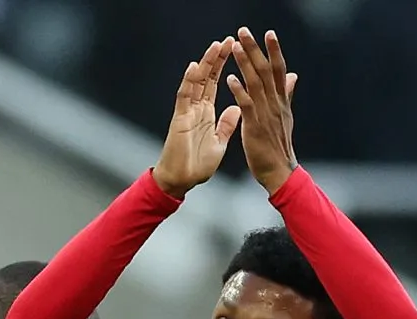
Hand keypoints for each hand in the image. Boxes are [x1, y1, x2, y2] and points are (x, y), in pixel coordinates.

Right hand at [152, 38, 240, 198]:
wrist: (182, 181)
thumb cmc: (197, 165)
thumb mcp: (219, 142)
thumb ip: (226, 125)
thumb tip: (236, 109)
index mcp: (206, 113)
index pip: (215, 84)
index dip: (223, 67)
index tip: (234, 50)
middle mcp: (196, 108)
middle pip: (206, 78)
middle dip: (216, 59)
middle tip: (228, 40)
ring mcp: (187, 112)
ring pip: (196, 82)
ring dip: (205, 64)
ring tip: (216, 46)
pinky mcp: (180, 119)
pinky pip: (184, 97)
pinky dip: (188, 81)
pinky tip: (194, 67)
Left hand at [227, 28, 298, 194]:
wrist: (279, 172)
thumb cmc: (278, 146)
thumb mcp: (285, 116)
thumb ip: (287, 94)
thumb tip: (293, 76)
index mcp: (281, 101)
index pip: (279, 71)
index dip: (274, 51)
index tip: (269, 33)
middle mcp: (275, 104)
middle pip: (267, 71)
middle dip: (256, 50)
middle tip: (245, 31)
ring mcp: (266, 115)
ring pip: (256, 84)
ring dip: (246, 64)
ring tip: (236, 47)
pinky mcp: (255, 127)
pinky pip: (247, 105)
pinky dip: (239, 91)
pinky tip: (230, 79)